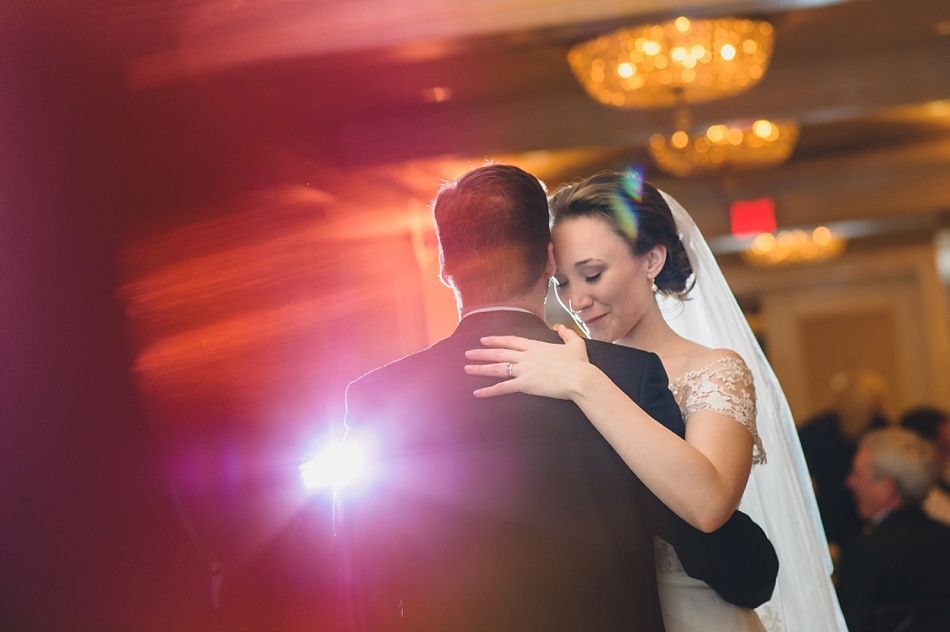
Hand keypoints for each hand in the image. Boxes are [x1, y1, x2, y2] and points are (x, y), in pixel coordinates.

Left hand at [463, 324, 590, 398]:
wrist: (579, 378)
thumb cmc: (579, 363)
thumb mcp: (575, 343)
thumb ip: (566, 333)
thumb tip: (560, 327)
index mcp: (536, 346)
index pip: (511, 341)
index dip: (496, 340)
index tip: (484, 340)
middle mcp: (526, 356)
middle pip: (499, 353)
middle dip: (482, 353)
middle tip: (468, 353)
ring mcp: (524, 370)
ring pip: (497, 368)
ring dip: (480, 368)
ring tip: (467, 368)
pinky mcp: (524, 385)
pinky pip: (503, 388)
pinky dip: (489, 391)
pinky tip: (477, 393)